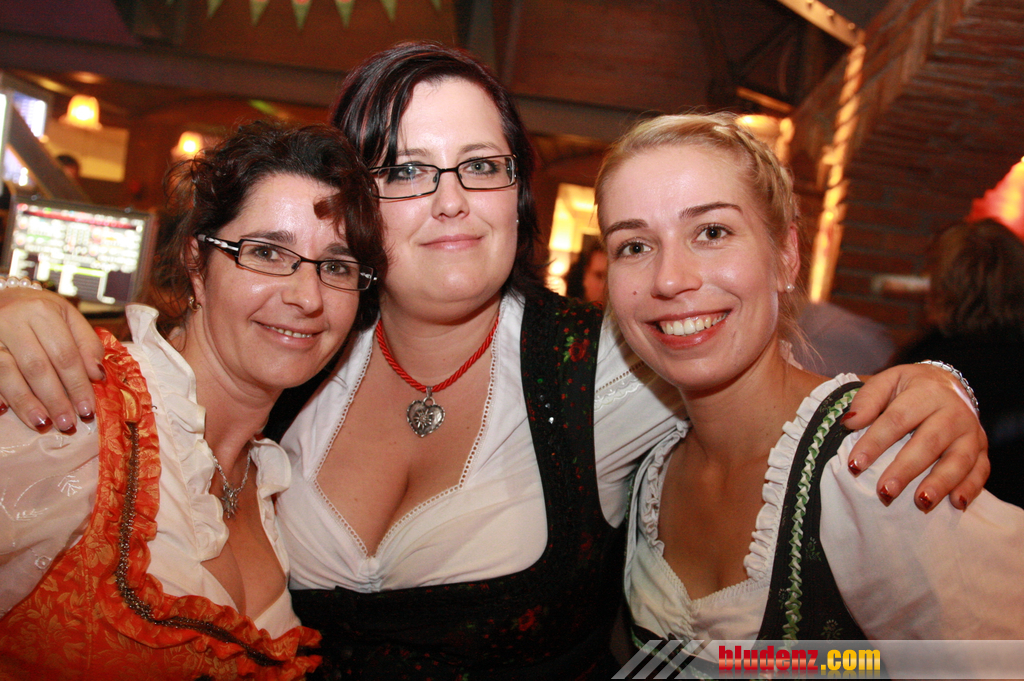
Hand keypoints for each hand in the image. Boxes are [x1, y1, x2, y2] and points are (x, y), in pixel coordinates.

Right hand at [0, 287, 104, 431]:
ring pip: (7, 372)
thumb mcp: (69, 317)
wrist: (3, 297)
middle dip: (54, 399)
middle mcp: (13, 320)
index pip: (65, 355)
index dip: (77, 385)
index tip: (88, 410)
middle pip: (37, 366)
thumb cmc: (41, 312)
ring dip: (25, 402)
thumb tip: (97, 374)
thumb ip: (87, 344)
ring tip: (43, 423)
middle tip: (67, 424)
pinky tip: (5, 411)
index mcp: (42, 311)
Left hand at [844, 363, 987, 511]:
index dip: (875, 442)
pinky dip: (971, 487)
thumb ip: (868, 399)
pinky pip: (981, 470)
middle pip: (929, 443)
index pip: (897, 419)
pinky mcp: (982, 448)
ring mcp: (971, 431)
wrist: (947, 383)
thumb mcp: (887, 382)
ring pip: (959, 459)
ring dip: (940, 483)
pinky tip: (957, 504)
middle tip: (885, 492)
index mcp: (926, 392)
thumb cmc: (909, 387)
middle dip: (906, 469)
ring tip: (921, 502)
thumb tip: (850, 422)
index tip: (855, 465)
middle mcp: (953, 411)